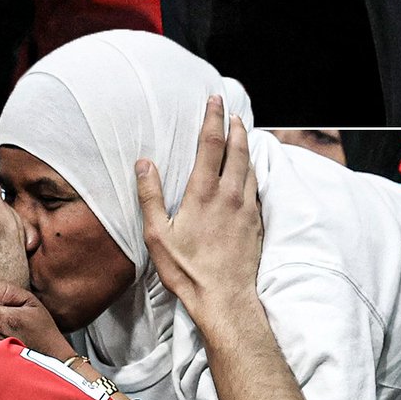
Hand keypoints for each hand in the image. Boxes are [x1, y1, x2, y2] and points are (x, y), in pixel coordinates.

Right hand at [135, 96, 262, 326]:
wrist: (225, 298)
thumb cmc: (187, 269)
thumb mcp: (157, 234)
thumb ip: (150, 196)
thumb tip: (144, 163)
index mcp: (204, 193)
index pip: (211, 144)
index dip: (212, 119)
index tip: (213, 100)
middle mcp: (230, 195)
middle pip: (237, 149)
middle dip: (234, 126)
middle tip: (231, 111)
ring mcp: (247, 208)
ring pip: (250, 166)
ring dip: (246, 145)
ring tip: (242, 133)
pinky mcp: (257, 222)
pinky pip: (256, 186)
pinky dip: (252, 170)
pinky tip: (248, 171)